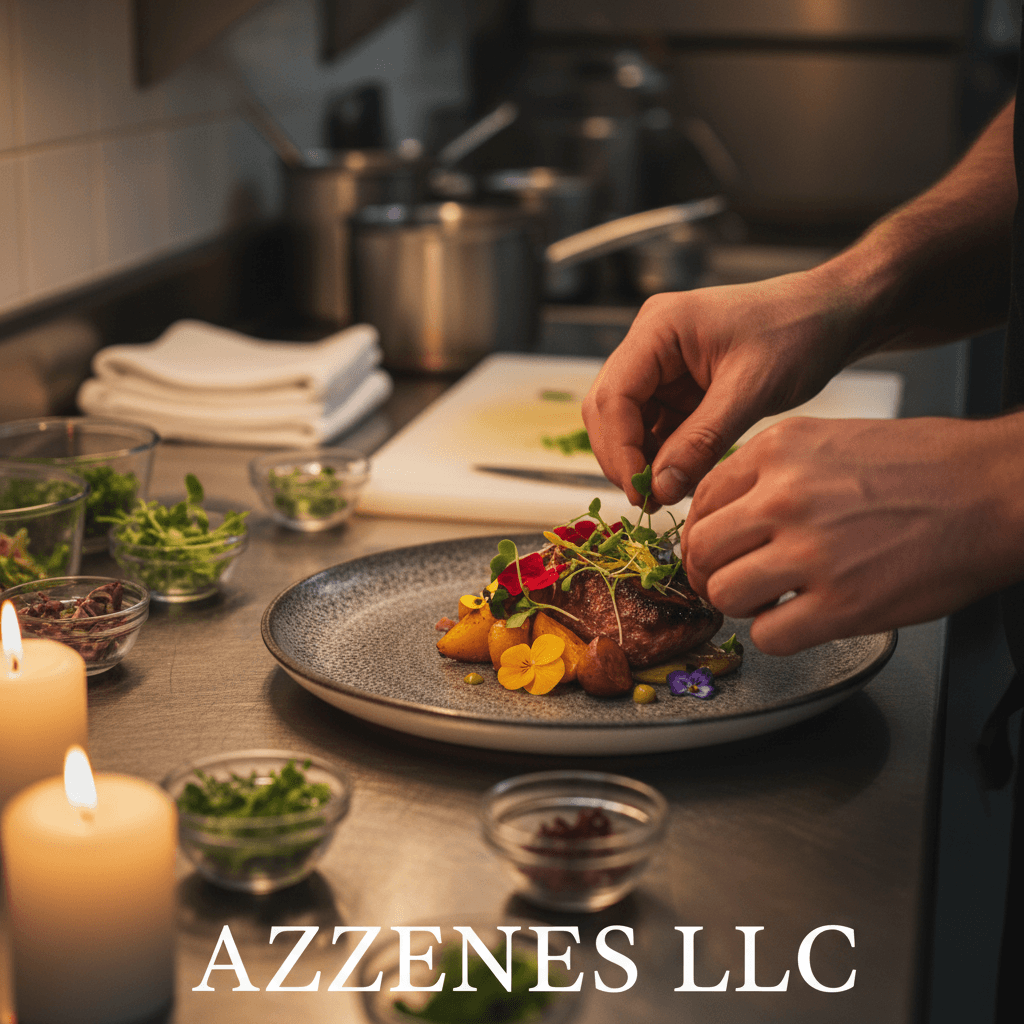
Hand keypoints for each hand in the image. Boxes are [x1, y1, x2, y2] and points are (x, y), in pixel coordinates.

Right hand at [583, 269, 864, 508]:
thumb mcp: (751, 390)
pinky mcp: (677, 386)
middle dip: (623, 458)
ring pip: (626, 423)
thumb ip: (703, 441)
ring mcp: (661, 365)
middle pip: (608, 409)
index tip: (641, 490)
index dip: (619, 448)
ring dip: (640, 460)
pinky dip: (661, 456)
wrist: (833, 316)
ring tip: (666, 496)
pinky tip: (680, 479)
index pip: (613, 395)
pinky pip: (654, 427)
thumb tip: (661, 489)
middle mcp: (650, 343)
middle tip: (648, 501)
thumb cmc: (799, 333)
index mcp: (660, 328)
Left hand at [679, 414, 1023, 654]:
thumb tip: (726, 514)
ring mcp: (811, 551)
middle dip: (710, 572)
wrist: (993, 489)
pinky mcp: (842, 603)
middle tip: (732, 581)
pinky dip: (777, 635)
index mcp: (777, 451)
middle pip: (702, 550)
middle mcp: (784, 497)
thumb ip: (771, 473)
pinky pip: (768, 636)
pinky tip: (801, 619)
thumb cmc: (922, 466)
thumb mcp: (829, 442)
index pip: (700, 501)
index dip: (700, 534)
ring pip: (724, 594)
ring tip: (768, 600)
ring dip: (740, 605)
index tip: (714, 550)